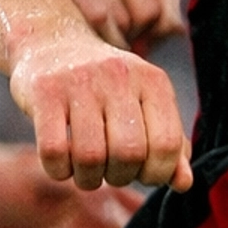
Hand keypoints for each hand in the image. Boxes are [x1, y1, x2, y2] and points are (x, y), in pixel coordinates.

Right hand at [9, 30, 191, 191]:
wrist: (52, 43)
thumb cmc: (106, 86)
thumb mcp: (145, 103)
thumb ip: (169, 142)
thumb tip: (184, 183)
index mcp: (153, 81)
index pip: (167, 144)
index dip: (157, 173)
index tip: (142, 173)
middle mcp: (119, 76)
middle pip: (130, 154)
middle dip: (121, 177)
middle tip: (110, 172)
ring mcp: (79, 81)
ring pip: (91, 157)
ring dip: (89, 179)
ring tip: (86, 172)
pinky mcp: (44, 91)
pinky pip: (54, 151)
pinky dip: (59, 171)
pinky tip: (62, 164)